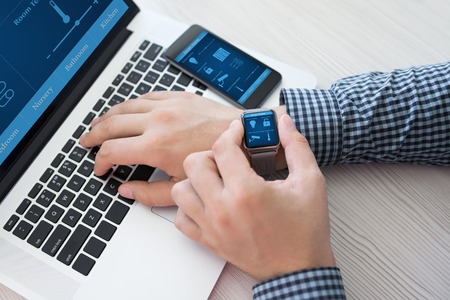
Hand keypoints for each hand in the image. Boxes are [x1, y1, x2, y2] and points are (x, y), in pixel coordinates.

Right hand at [80, 92, 241, 205]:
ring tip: (100, 124)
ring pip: (125, 106)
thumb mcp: (184, 186)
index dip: (100, 161)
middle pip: (111, 124)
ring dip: (108, 116)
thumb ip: (151, 193)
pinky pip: (146, 96)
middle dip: (94, 135)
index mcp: (156, 146)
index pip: (112, 151)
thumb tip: (128, 191)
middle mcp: (157, 122)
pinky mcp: (178, 97)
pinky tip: (128, 110)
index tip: (101, 167)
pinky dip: (132, 104)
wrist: (245, 136)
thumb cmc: (219, 161)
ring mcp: (168, 106)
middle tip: (87, 142)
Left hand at [172, 115, 334, 280]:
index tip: (237, 132)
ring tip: (215, 180)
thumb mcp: (310, 182)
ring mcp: (212, 227)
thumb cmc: (305, 232)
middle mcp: (223, 209)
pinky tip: (207, 202)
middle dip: (211, 154)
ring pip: (180, 190)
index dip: (231, 132)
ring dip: (195, 179)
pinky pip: (181, 218)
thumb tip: (286, 124)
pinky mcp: (209, 241)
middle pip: (193, 164)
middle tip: (227, 158)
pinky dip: (189, 206)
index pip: (222, 147)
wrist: (299, 270)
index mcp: (247, 192)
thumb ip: (297, 147)